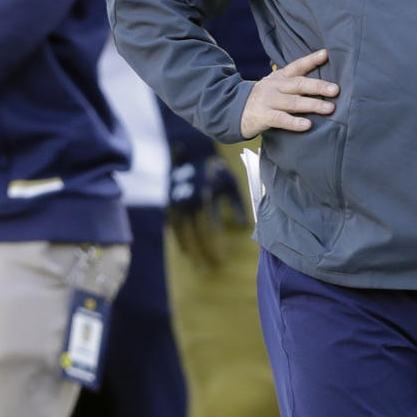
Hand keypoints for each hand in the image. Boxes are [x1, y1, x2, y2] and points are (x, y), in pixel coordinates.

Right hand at [168, 149, 246, 269]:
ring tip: (194, 261)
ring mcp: (178, 200)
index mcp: (207, 196)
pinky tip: (183, 247)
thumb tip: (245, 226)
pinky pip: (173, 222)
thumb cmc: (216, 168)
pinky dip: (178, 236)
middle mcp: (190, 200)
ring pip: (182, 229)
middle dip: (202, 250)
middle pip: (196, 232)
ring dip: (188, 246)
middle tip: (209, 266)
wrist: (191, 150)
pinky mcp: (171, 200)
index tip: (221, 259)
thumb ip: (238, 206)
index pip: (211, 228)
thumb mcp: (231, 184)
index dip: (215, 245)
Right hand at [241, 49, 337, 139]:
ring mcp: (269, 101)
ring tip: (330, 108)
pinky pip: (281, 119)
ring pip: (293, 102)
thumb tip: (322, 83)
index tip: (326, 54)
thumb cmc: (263, 98)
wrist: (233, 110)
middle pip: (299, 84)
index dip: (311, 60)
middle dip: (318, 86)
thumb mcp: (275, 85)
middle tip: (335, 90)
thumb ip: (294, 82)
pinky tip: (307, 125)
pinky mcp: (264, 116)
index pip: (297, 66)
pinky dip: (295, 122)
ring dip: (313, 105)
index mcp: (279, 77)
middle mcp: (275, 86)